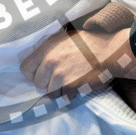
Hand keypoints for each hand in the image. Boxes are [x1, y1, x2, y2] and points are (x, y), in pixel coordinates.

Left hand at [20, 24, 135, 96]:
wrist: (110, 52)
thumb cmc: (89, 43)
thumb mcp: (64, 37)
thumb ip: (47, 47)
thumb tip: (31, 56)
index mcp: (47, 48)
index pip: (25, 68)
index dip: (31, 73)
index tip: (39, 74)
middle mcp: (51, 62)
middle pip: (38, 83)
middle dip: (47, 82)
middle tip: (58, 77)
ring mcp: (61, 76)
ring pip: (50, 92)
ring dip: (59, 89)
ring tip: (70, 80)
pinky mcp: (71, 87)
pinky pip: (64, 97)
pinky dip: (70, 94)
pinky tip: (78, 84)